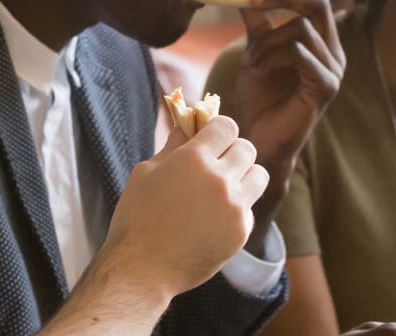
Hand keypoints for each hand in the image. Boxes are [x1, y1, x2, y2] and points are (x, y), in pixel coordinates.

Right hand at [95, 116, 268, 295]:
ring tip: (224, 187)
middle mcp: (220, 179)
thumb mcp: (145, 173)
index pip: (227, 126)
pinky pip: (250, 208)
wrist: (142, 269)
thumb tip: (187, 127)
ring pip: (259, 175)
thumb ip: (172, 147)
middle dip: (231, 151)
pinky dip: (238, 208)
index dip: (218, 130)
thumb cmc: (136, 218)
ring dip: (244, 176)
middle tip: (216, 164)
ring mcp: (234, 207)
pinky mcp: (241, 231)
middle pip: (247, 148)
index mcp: (194, 159)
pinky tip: (215, 218)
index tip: (210, 139)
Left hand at [234, 0, 345, 162]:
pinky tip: (258, 69)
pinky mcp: (326, 88)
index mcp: (322, 42)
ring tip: (249, 60)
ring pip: (302, 29)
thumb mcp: (257, 50)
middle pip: (319, 4)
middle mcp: (334, 53)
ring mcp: (334, 71)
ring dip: (267, 40)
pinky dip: (274, 56)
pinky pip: (301, 54)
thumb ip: (257, 21)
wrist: (259, 140)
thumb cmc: (260, 99)